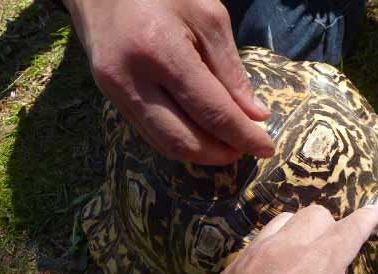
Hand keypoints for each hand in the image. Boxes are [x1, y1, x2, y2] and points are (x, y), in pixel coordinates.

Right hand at [64, 0, 274, 164]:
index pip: (211, 111)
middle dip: (220, 153)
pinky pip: (149, 133)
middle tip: (246, 148)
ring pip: (164, 143)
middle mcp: (133, 79)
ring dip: (200, 153)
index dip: (243, 136)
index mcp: (162, 51)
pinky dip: (180, 141)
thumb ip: (231, 70)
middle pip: (183, 139)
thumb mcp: (208, 16)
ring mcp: (116, 92)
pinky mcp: (110, 97)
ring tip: (227, 145)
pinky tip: (201, 134)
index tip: (267, 148)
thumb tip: (255, 116)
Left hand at [153, 205, 377, 273]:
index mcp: (315, 267)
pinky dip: (279, 244)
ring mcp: (250, 256)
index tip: (375, 213)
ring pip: (284, 221)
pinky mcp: (227, 269)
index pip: (347, 230)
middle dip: (335, 226)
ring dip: (304, 231)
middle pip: (315, 214)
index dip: (365, 220)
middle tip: (341, 254)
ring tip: (309, 261)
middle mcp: (282, 250)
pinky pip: (261, 240)